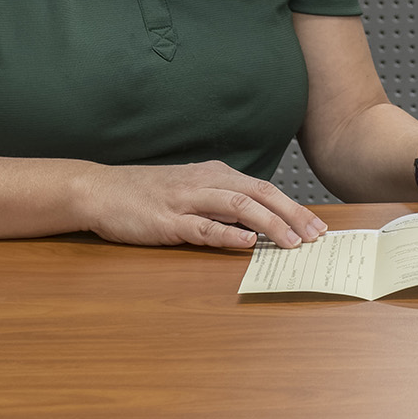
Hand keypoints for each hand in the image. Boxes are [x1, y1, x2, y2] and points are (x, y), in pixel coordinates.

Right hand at [73, 160, 327, 249]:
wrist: (100, 190)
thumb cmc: (146, 194)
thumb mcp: (190, 189)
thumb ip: (220, 201)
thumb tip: (256, 222)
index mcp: (215, 174)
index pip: (264, 188)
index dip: (293, 206)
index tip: (317, 225)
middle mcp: (206, 182)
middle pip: (260, 194)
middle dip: (293, 214)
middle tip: (316, 236)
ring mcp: (187, 200)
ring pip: (239, 207)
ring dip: (270, 224)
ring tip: (292, 241)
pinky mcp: (168, 221)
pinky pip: (203, 227)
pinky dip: (228, 235)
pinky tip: (247, 244)